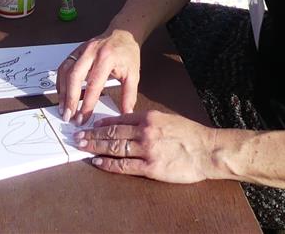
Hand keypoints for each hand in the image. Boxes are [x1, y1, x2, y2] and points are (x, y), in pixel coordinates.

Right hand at [58, 28, 140, 122]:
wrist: (123, 32)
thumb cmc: (127, 53)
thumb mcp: (133, 74)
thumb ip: (129, 96)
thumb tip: (126, 114)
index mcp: (106, 58)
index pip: (94, 84)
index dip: (87, 104)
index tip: (82, 118)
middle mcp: (91, 52)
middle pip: (74, 76)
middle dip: (69, 98)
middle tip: (68, 116)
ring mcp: (82, 50)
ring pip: (65, 70)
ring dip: (62, 91)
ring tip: (63, 108)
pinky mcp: (76, 51)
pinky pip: (64, 66)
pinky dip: (60, 81)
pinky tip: (62, 93)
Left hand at [72, 110, 217, 183]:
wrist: (207, 150)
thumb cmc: (190, 135)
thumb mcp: (167, 119)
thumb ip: (147, 121)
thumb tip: (129, 124)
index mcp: (149, 117)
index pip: (119, 119)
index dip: (101, 123)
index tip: (90, 125)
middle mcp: (145, 131)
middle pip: (112, 133)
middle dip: (92, 135)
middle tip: (77, 136)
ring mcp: (147, 149)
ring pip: (114, 148)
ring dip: (95, 147)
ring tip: (82, 147)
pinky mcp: (151, 167)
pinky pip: (124, 165)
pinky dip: (109, 164)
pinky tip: (98, 162)